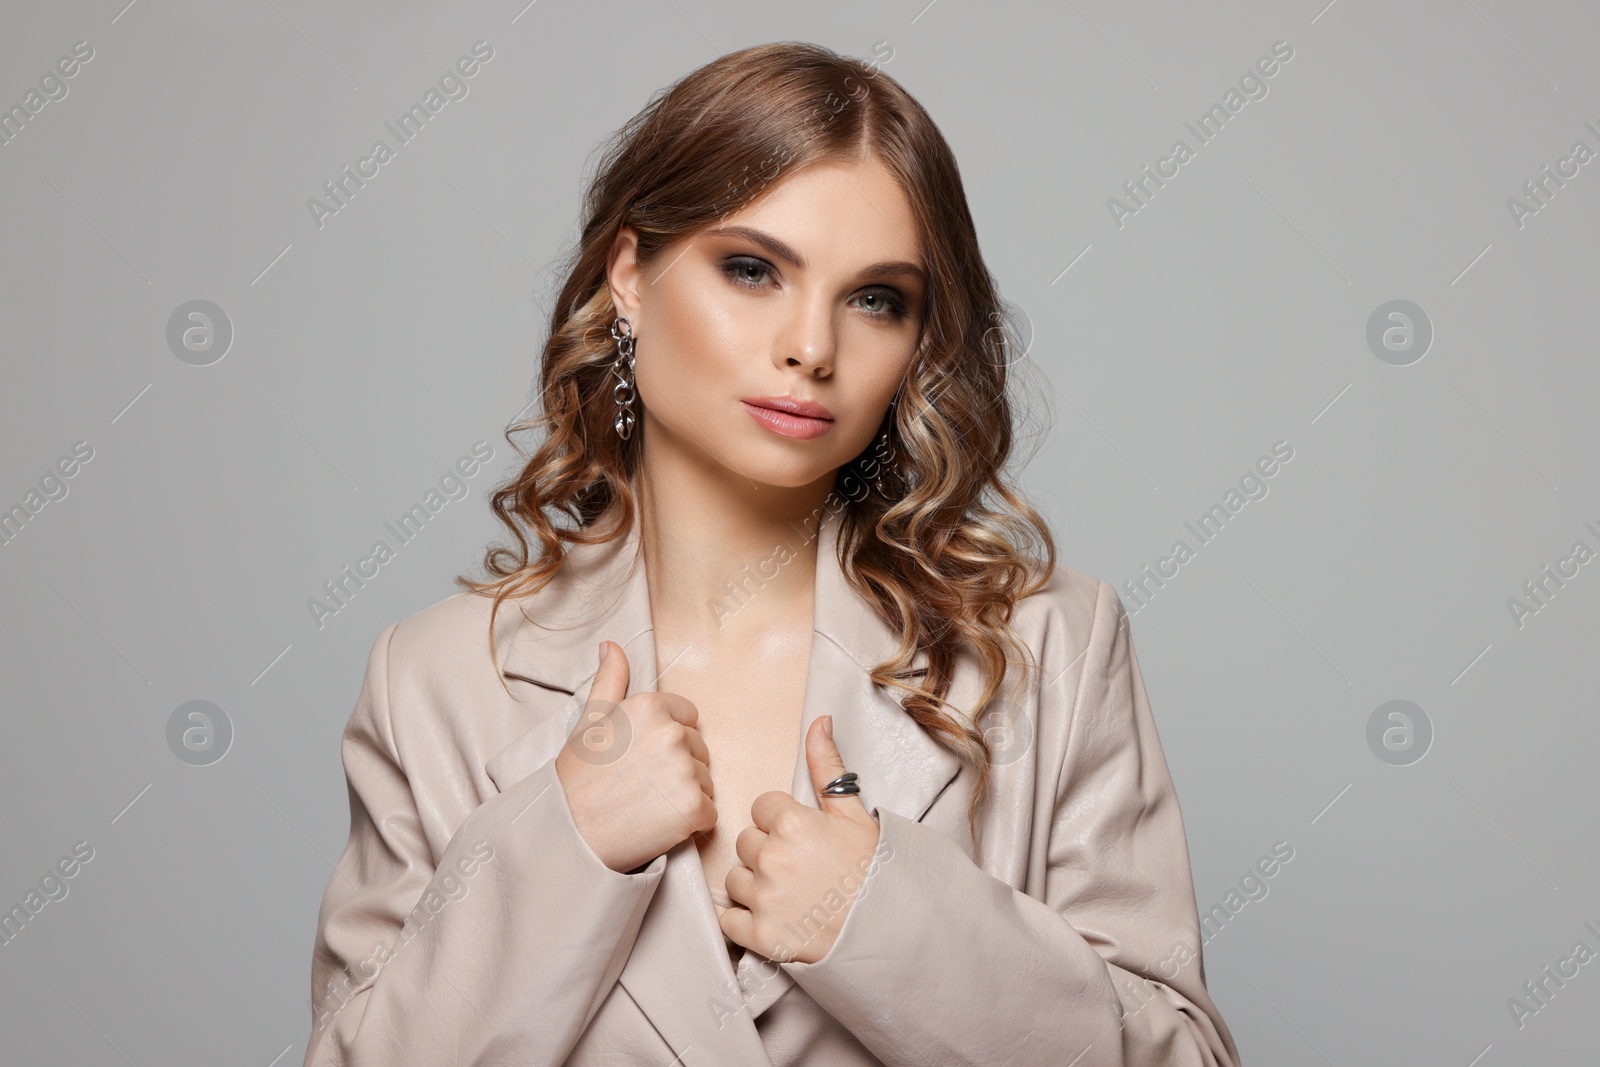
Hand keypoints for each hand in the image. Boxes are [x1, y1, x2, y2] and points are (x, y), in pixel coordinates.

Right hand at [554, 641, 715, 873]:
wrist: (569, 833)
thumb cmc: (578, 778)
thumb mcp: (590, 721)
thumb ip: (610, 680)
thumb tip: (611, 645)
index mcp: (651, 706)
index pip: (688, 718)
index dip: (667, 740)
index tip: (641, 759)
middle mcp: (672, 733)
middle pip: (699, 749)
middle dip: (678, 768)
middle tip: (640, 785)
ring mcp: (685, 771)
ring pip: (706, 781)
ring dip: (685, 796)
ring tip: (646, 805)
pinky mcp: (694, 808)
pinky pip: (710, 813)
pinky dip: (691, 824)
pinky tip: (659, 824)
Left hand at [719, 715, 881, 964]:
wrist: (892, 927)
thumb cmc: (875, 869)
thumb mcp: (854, 813)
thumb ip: (827, 766)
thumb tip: (819, 721)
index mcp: (792, 822)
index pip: (762, 808)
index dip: (781, 821)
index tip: (803, 838)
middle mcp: (773, 857)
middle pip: (746, 842)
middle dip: (766, 851)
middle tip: (799, 867)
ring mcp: (765, 899)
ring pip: (734, 879)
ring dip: (753, 885)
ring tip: (789, 893)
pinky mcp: (762, 936)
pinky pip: (729, 920)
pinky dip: (743, 920)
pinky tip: (771, 917)